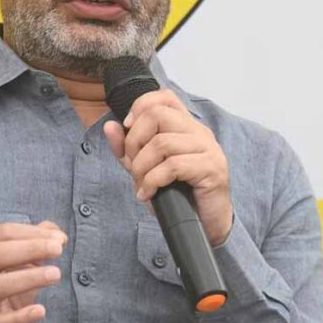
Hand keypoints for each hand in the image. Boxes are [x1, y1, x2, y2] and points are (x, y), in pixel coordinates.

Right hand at [0, 220, 66, 322]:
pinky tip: (41, 310)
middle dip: (30, 249)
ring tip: (56, 274)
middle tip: (58, 250)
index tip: (59, 240)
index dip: (33, 234)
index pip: (3, 233)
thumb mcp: (20, 262)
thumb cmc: (7, 285)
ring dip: (28, 278)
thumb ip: (38, 242)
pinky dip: (22, 317)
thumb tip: (59, 236)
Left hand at [103, 89, 232, 246]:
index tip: (128, 128)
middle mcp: (199, 132)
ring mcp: (208, 149)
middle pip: (157, 115)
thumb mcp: (145, 169)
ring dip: (141, 167)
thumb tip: (110, 126)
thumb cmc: (178, 195)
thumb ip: (127, 149)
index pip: (164, 97)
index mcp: (185, 127)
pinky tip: (148, 194)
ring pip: (162, 142)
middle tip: (133, 166)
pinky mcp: (212, 169)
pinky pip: (173, 166)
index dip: (141, 106)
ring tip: (141, 184)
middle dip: (134, 141)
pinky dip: (152, 181)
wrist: (206, 225)